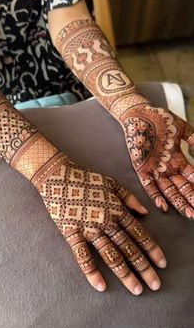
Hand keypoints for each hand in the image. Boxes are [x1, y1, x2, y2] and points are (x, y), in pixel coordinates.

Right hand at [38, 158, 165, 293]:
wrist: (58, 175)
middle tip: (155, 285)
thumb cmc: (85, 178)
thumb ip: (129, 198)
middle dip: (144, 268)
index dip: (153, 250)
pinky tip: (101, 286)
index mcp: (117, 210)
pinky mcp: (72, 233)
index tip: (162, 264)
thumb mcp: (112, 182)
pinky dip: (92, 272)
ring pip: (111, 255)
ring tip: (136, 290)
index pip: (140, 233)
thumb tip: (145, 213)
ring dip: (125, 274)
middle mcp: (107, 221)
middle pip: (129, 248)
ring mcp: (89, 229)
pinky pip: (83, 256)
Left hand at [121, 103, 193, 218]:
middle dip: (191, 200)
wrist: (140, 113)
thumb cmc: (161, 119)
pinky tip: (163, 207)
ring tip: (189, 214)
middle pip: (182, 188)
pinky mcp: (141, 169)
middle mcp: (167, 167)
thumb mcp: (182, 129)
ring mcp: (155, 169)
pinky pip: (148, 186)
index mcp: (178, 159)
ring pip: (168, 190)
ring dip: (178, 202)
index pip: (192, 178)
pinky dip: (155, 196)